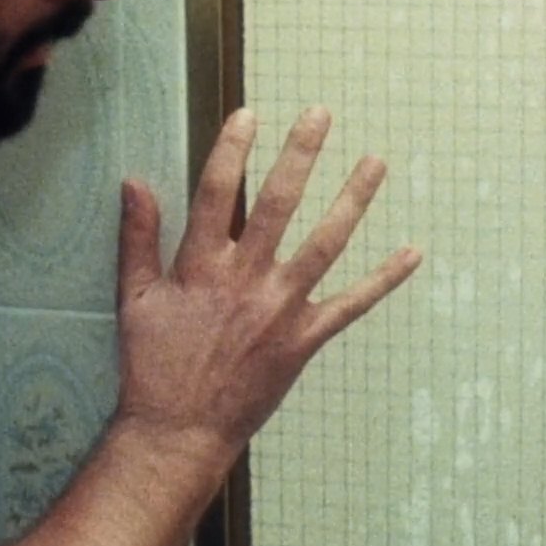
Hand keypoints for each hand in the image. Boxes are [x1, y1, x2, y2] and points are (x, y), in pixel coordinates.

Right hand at [110, 106, 421, 472]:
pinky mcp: (304, 339)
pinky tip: (412, 252)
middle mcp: (245, 280)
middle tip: (321, 114)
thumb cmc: (153, 364)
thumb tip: (134, 182)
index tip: (249, 114)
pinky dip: (384, 279)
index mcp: (200, 265)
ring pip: (325, 244)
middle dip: (301, 155)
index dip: (233, 149)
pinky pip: (352, 304)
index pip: (219, 192)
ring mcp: (280, 309)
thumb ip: (138, 236)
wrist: (179, 431)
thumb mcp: (134, 297)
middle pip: (279, 204)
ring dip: (353, 200)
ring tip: (376, 162)